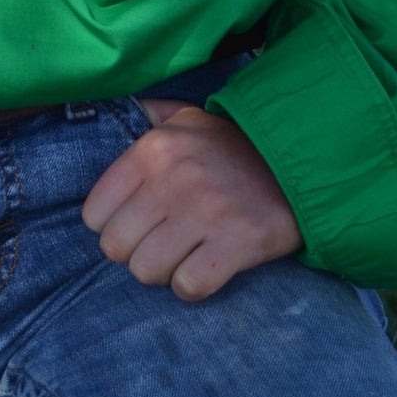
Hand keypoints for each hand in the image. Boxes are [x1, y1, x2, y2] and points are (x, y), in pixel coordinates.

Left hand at [82, 99, 302, 301]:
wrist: (301, 159)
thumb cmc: (234, 146)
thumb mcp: (187, 118)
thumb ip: (151, 115)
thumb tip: (123, 109)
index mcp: (153, 149)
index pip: (95, 212)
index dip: (110, 226)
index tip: (134, 225)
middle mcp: (173, 178)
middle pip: (116, 247)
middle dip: (134, 253)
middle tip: (159, 245)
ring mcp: (206, 212)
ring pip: (146, 271)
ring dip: (162, 272)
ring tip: (181, 256)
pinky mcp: (238, 242)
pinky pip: (189, 286)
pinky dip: (192, 286)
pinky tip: (204, 270)